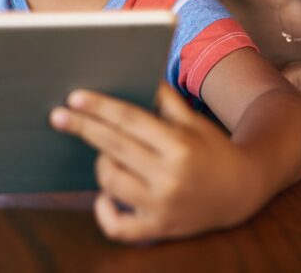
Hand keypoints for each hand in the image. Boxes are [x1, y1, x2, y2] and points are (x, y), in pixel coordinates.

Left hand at [50, 82, 258, 242]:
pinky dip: (104, 211)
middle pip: (114, 146)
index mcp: (179, 145)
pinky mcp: (158, 228)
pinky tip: (103, 195)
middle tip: (57, 116)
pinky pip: (119, 226)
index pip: (130, 121)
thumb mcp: (194, 120)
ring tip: (105, 154)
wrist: (243, 190)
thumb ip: (164, 99)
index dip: (100, 107)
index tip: (74, 97)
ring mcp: (163, 206)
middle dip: (83, 128)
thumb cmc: (212, 148)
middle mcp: (170, 177)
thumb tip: (134, 72)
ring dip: (101, 164)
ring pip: (111, 182)